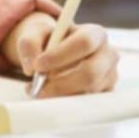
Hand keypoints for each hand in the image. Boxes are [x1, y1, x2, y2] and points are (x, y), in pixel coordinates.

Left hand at [4, 12, 119, 97]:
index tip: (38, 65)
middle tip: (38, 88)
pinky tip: (52, 93)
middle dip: (61, 84)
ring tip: (39, 89)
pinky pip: (87, 104)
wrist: (59, 52)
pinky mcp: (105, 93)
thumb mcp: (36, 34)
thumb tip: (30, 69)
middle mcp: (108, 54)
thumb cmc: (50, 40)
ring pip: (86, 92)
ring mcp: (109, 76)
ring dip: (60, 94)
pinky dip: (66, 102)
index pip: (84, 43)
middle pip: (90, 73)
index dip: (60, 55)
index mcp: (95, 33)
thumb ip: (29, 44)